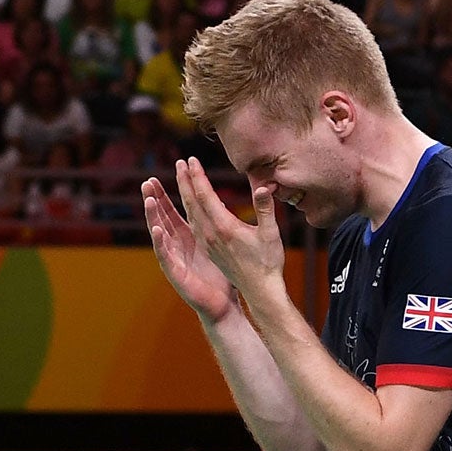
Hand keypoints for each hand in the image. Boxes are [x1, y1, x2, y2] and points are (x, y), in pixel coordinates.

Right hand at [142, 174, 235, 320]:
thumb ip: (221, 223)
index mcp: (189, 237)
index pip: (176, 209)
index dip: (170, 192)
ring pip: (159, 234)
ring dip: (153, 217)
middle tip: (148, 181)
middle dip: (154, 199)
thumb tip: (224, 203)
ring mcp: (174, 259)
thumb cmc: (223, 277)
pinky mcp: (175, 274)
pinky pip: (165, 256)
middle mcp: (178, 245)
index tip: (166, 174)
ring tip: (148, 200)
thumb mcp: (223, 245)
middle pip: (162, 218)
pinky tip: (157, 230)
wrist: (222, 306)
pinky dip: (160, 243)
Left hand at [172, 156, 284, 300]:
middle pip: (192, 202)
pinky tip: (191, 203)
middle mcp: (210, 234)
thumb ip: (266, 208)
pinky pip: (193, 224)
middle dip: (185, 181)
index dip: (197, 176)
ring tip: (181, 178)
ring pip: (190, 213)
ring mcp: (207, 242)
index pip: (205, 196)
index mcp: (223, 227)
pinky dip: (189, 209)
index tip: (191, 160)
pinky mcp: (208, 248)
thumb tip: (264, 186)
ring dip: (184, 194)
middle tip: (180, 162)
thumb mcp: (270, 233)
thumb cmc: (268, 262)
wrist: (259, 290)